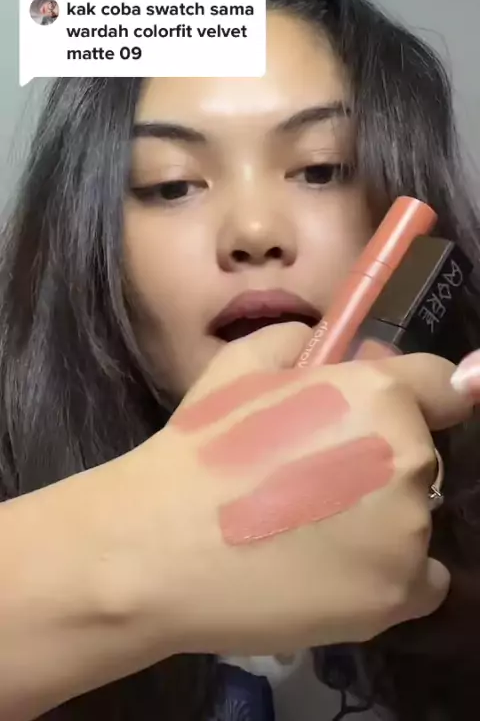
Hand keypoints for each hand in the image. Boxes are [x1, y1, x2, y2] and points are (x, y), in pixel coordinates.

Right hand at [139, 324, 472, 655]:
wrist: (158, 548)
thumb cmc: (199, 450)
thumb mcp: (240, 364)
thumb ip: (303, 342)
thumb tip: (350, 354)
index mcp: (378, 396)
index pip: (442, 386)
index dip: (417, 395)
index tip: (384, 416)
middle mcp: (408, 460)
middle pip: (420, 454)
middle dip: (380, 459)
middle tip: (314, 480)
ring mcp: (408, 534)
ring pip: (414, 516)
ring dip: (379, 518)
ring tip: (309, 533)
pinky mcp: (397, 596)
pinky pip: (421, 577)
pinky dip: (388, 572)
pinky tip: (333, 572)